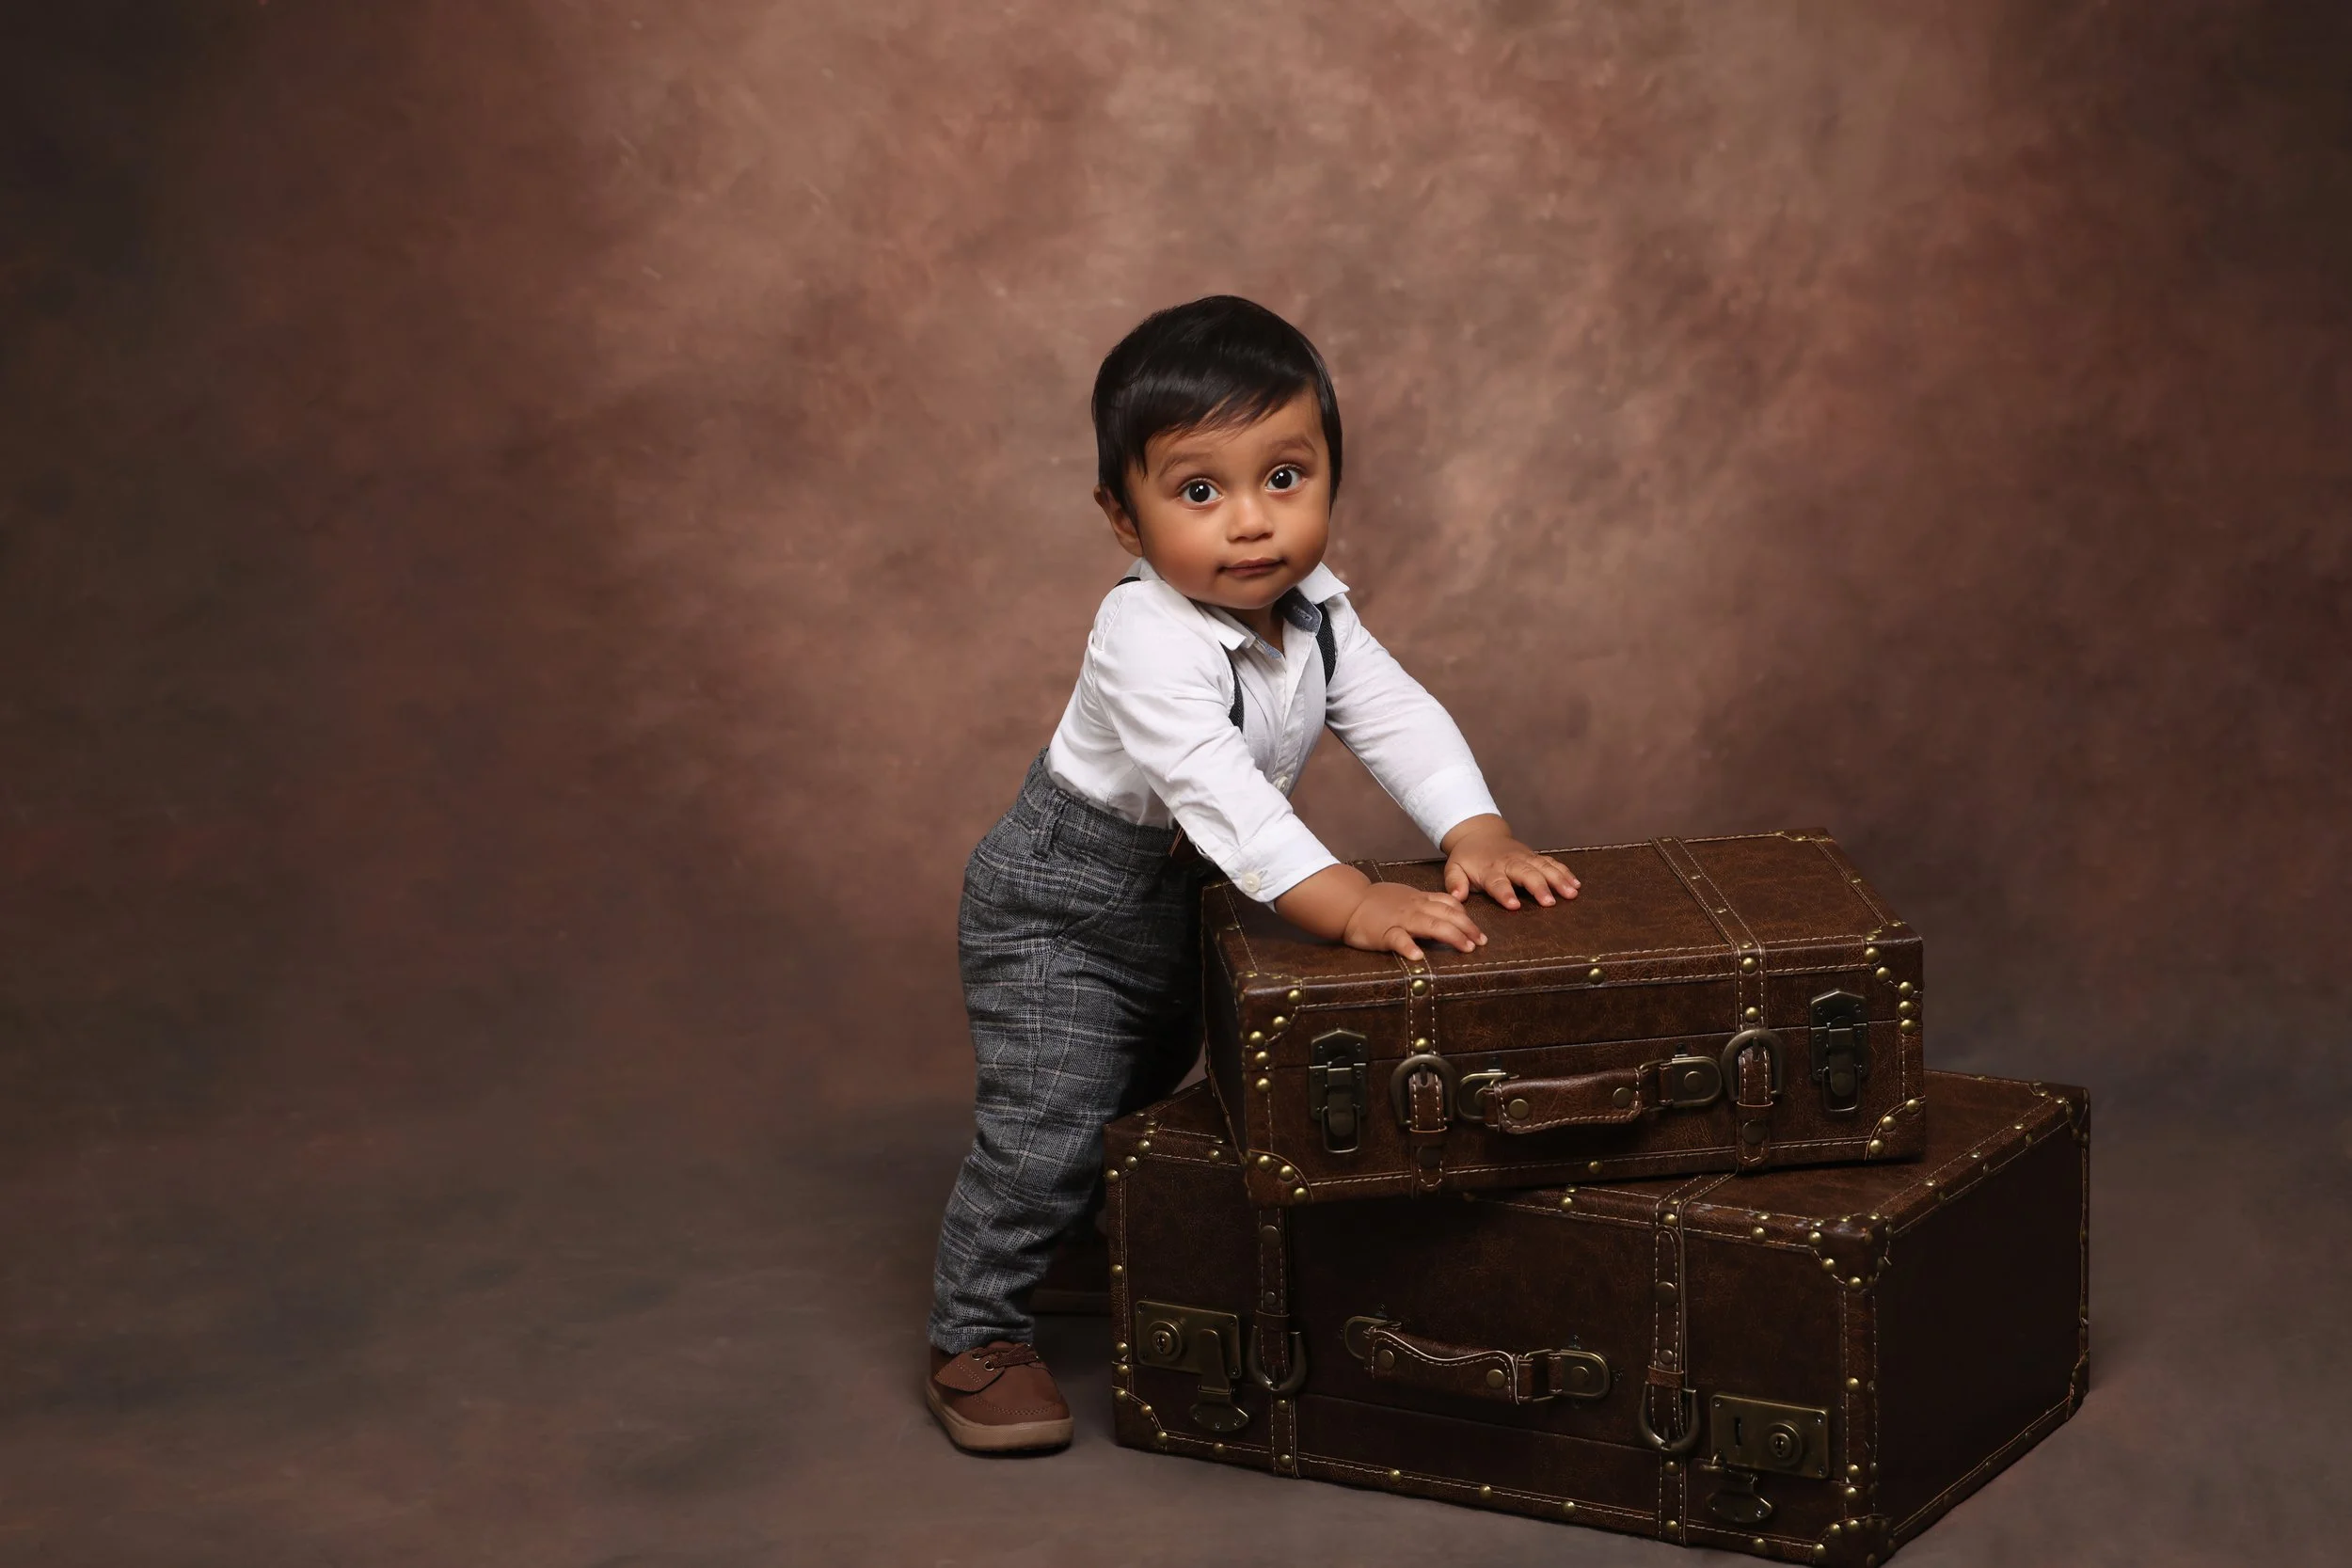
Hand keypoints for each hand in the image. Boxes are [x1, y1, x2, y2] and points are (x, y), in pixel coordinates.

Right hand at [1340, 880, 1486, 961]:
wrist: (1349, 902)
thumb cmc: (1377, 902)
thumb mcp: (1406, 896)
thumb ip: (1426, 904)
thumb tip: (1449, 914)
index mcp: (1419, 900)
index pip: (1449, 905)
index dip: (1467, 917)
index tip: (1479, 932)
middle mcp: (1414, 908)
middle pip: (1447, 915)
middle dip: (1467, 928)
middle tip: (1481, 942)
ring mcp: (1400, 920)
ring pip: (1430, 925)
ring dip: (1451, 936)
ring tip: (1465, 947)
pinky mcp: (1384, 933)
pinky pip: (1398, 939)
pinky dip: (1408, 947)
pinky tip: (1418, 957)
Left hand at [1441, 823, 1579, 910]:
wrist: (1480, 834)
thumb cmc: (1467, 858)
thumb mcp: (1454, 868)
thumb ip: (1455, 882)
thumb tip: (1457, 896)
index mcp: (1489, 869)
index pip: (1497, 882)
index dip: (1505, 893)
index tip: (1514, 905)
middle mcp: (1509, 862)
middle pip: (1526, 874)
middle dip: (1539, 887)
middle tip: (1550, 902)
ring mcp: (1525, 858)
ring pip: (1544, 867)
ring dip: (1559, 879)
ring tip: (1571, 893)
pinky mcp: (1534, 856)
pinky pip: (1551, 863)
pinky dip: (1564, 872)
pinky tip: (1576, 884)